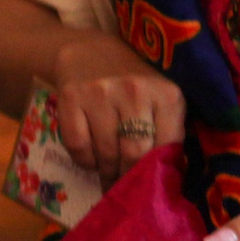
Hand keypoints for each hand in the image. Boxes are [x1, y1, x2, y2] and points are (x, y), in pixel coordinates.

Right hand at [48, 30, 186, 182]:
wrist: (89, 52)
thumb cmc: (133, 85)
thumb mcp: (160, 101)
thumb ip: (168, 132)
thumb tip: (166, 177)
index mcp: (167, 94)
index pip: (166, 146)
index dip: (156, 172)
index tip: (149, 187)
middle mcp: (135, 91)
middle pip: (134, 152)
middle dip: (128, 176)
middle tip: (124, 188)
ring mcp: (100, 93)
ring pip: (105, 152)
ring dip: (106, 171)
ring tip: (107, 176)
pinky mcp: (71, 97)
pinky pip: (77, 144)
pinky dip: (84, 160)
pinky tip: (90, 159)